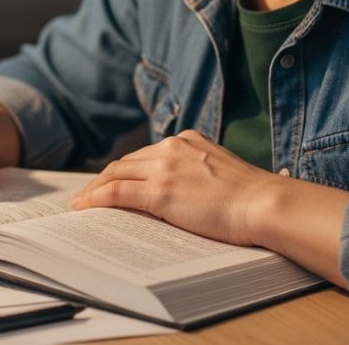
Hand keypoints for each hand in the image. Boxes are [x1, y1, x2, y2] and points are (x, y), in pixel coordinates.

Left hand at [70, 129, 284, 246]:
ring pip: (115, 174)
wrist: (266, 204)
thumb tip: (180, 193)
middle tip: (89, 194)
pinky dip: (95, 198)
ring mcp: (164, 168)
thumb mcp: (219, 172)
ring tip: (82, 203)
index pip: (146, 155)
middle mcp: (172, 147)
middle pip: (126, 162)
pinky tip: (84, 207)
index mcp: (187, 140)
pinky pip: (116, 192)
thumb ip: (196, 173)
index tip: (112, 180)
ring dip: (94, 189)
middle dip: (104, 178)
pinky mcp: (160, 191)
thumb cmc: (254, 198)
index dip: (125, 169)